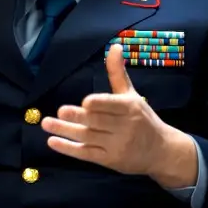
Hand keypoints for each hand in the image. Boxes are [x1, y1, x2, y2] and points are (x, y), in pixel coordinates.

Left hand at [40, 43, 197, 186]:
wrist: (161, 152)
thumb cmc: (144, 119)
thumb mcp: (132, 95)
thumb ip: (118, 73)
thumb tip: (114, 46)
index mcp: (130, 108)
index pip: (113, 106)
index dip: (100, 104)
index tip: (85, 102)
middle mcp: (125, 127)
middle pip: (98, 122)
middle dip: (79, 117)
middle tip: (60, 111)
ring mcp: (117, 146)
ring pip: (88, 138)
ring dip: (66, 132)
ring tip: (46, 124)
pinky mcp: (109, 161)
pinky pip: (86, 154)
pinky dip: (69, 149)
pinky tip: (53, 141)